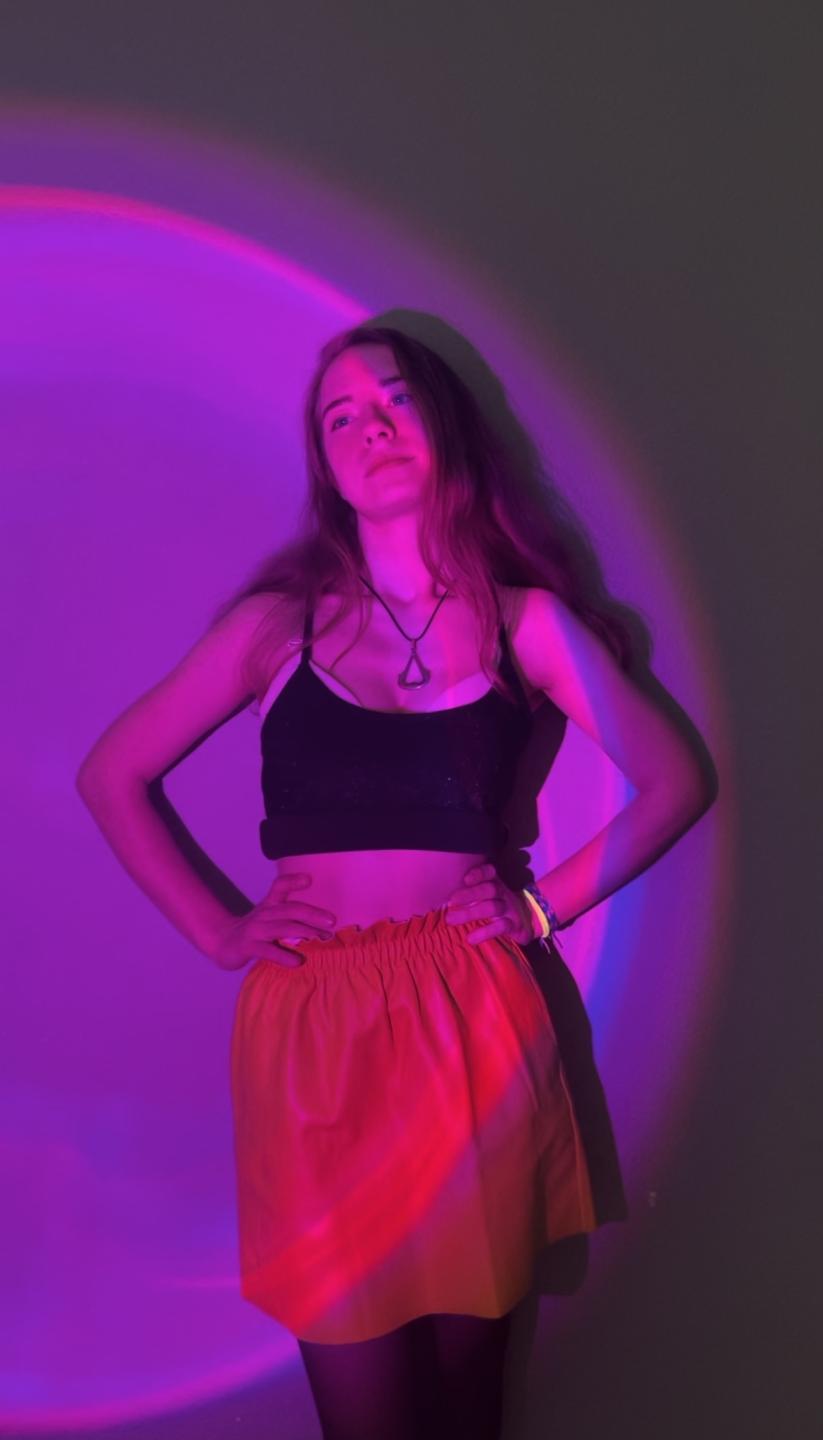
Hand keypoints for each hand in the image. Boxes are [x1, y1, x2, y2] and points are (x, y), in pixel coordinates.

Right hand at [209, 873, 336, 970]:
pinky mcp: (248, 947)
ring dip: (304, 932)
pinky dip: (283, 956)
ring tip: (321, 938)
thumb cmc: (254, 930)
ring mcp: (255, 930)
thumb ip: (290, 916)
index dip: (293, 881)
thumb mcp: (270, 917)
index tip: (309, 879)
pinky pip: (268, 951)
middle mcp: (264, 914)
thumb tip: (323, 924)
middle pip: (289, 909)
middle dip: (312, 914)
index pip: (279, 886)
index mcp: (269, 905)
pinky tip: (297, 961)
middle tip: (332, 921)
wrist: (222, 942)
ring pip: (282, 928)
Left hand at [444, 863, 539, 946]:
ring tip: (450, 920)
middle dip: (470, 894)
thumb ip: (470, 893)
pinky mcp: (514, 925)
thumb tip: (442, 898)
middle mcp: (503, 893)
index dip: (479, 873)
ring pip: (492, 908)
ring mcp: (510, 908)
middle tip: (451, 901)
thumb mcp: (487, 895)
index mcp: (495, 882)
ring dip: (471, 913)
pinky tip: (471, 939)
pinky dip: (485, 933)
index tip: (466, 879)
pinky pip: (500, 927)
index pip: (489, 872)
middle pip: (489, 889)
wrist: (529, 920)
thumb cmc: (498, 905)